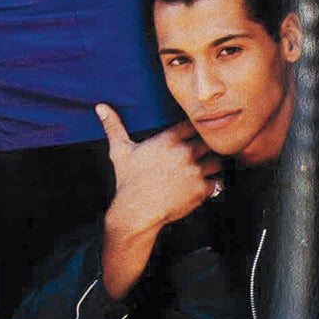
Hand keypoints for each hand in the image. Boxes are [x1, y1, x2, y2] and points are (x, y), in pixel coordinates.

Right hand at [96, 104, 221, 298]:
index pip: (193, 124)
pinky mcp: (200, 191)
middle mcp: (184, 153)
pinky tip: (204, 185)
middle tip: (202, 153)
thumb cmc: (128, 180)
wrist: (136, 212)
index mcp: (168, 139)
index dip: (194, 129)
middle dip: (206, 146)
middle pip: (209, 141)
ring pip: (217, 161)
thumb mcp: (119, 150)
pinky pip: (218, 183)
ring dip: (213, 164)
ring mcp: (194, 172)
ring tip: (205, 168)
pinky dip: (214, 184)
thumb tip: (100, 106)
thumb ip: (113, 126)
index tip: (190, 136)